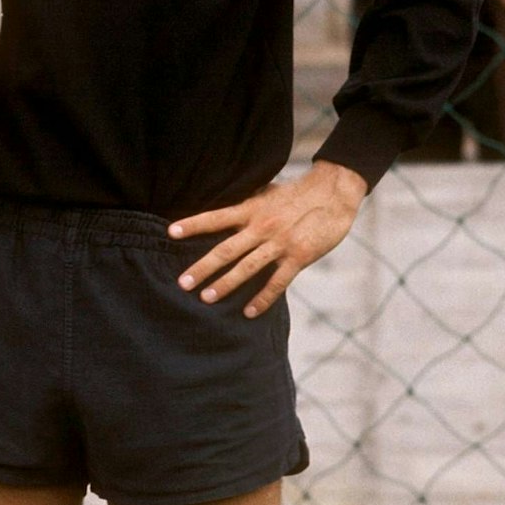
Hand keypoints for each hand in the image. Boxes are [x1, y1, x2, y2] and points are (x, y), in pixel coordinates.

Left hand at [169, 161, 367, 318]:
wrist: (333, 194)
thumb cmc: (297, 194)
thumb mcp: (266, 193)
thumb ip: (246, 204)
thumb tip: (221, 209)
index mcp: (252, 209)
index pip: (216, 217)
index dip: (193, 224)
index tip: (170, 232)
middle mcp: (262, 226)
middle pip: (226, 249)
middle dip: (203, 267)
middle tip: (182, 283)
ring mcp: (280, 243)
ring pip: (247, 268)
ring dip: (226, 284)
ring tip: (206, 298)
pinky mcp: (298, 257)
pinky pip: (277, 282)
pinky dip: (263, 298)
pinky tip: (249, 312)